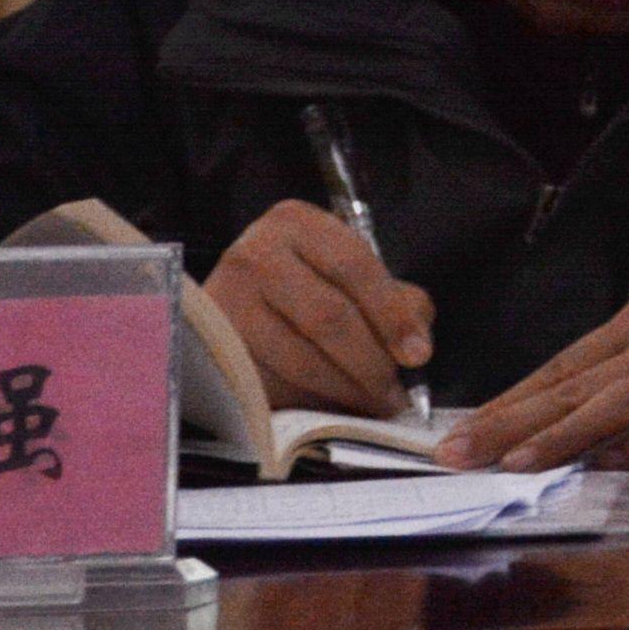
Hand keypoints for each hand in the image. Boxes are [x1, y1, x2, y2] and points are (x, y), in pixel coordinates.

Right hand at [212, 200, 431, 417]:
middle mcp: (254, 254)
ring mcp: (224, 299)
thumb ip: (395, 300)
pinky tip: (329, 407)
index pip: (356, 267)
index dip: (392, 316)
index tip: (418, 355)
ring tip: (369, 404)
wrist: (236, 302)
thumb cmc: (308, 283)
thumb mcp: (350, 274)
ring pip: (299, 358)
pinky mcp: (210, 346)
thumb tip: (414, 343)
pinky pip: (270, 383)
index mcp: (296, 223)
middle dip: (370, 363)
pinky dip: (307, 402)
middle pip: (328, 316)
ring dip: (344, 390)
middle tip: (392, 394)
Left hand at [444, 281, 628, 470]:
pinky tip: (606, 465)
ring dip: (561, 434)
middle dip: (511, 421)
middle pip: (578, 381)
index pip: (566, 363)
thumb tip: (570, 417)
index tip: (467, 430)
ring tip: (514, 464)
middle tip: (458, 453)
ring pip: (619, 399)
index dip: (512, 399)